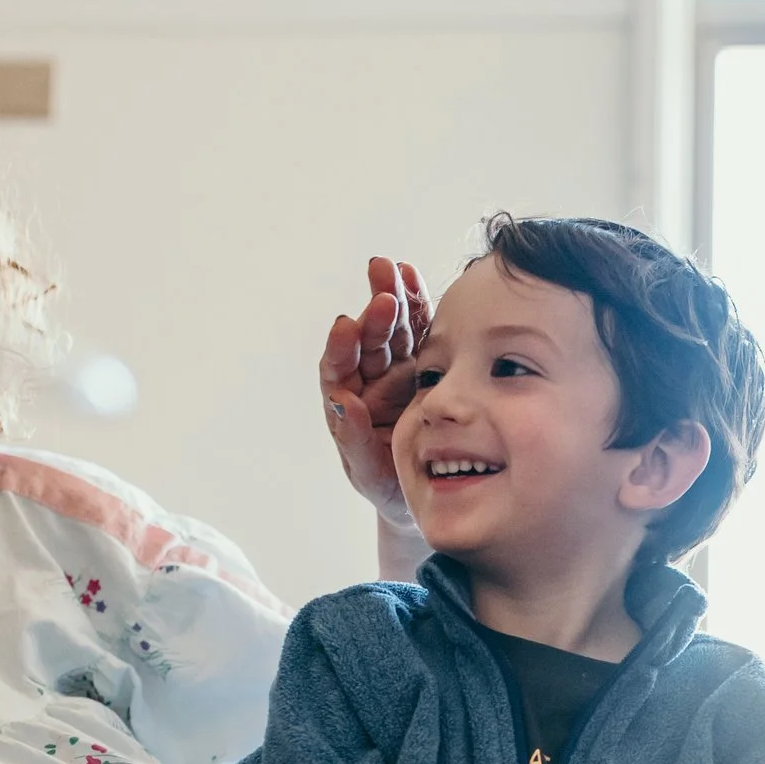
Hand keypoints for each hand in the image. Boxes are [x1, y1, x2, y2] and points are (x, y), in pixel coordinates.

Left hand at [320, 256, 431, 524]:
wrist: (422, 493)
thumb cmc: (386, 486)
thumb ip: (353, 439)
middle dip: (374, 311)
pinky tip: (412, 278)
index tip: (347, 325)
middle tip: (380, 282)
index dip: (341, 347)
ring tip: (395, 270)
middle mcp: (370, 380)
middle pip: (368, 339)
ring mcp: (398, 370)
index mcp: (347, 403)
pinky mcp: (425, 367)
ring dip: (395, 298)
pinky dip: (419, 307)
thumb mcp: (367, 471)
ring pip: (394, 329)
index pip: (339, 368)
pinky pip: (421, 333)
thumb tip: (342, 403)